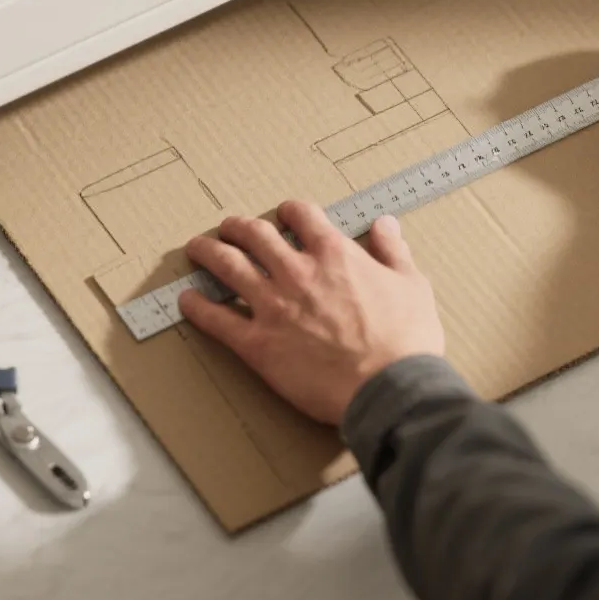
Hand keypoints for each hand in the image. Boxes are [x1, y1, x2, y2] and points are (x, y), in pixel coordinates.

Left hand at [178, 202, 444, 424]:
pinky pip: (218, 320)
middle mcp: (298, 272)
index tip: (285, 214)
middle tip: (229, 227)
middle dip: (239, 227)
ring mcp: (274, 307)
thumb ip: (393, 251)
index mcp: (334, 254)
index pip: (302, 216)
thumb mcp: (412, 285)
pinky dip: (198, 308)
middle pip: (256, 235)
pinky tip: (186, 301)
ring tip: (197, 248)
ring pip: (229, 267)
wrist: (388, 388)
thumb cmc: (406, 341)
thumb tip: (385, 224)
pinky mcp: (258, 344)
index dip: (290, 211)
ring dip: (209, 252)